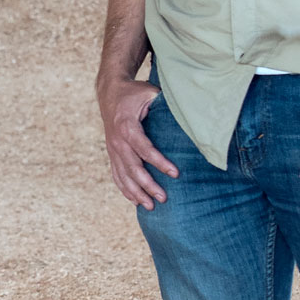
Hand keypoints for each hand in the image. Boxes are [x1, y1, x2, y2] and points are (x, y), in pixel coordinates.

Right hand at [98, 75, 179, 208]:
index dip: (159, 162)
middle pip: (132, 167)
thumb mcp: (148, 92)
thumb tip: (189, 112)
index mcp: (127, 126)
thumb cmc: (134, 93)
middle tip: (164, 198)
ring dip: (136, 192)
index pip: (144, 148)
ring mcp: (112, 149)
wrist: (109, 92)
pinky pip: (116, 175)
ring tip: (151, 207)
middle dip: (148, 185)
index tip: (175, 173)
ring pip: (123, 175)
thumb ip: (163, 103)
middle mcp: (117, 140)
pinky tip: (135, 201)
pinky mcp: (111, 154)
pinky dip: (125, 189)